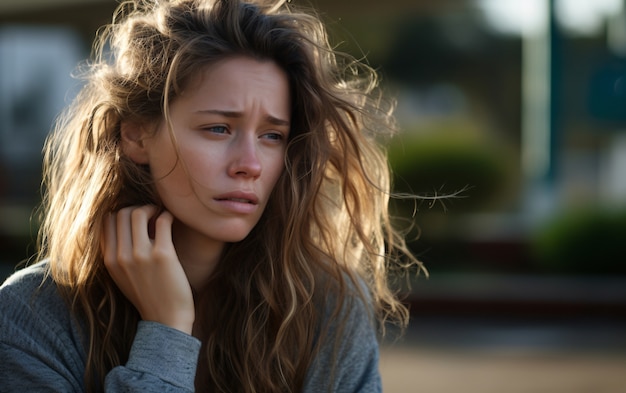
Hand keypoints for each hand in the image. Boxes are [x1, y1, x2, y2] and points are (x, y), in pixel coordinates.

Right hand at [102, 205, 194, 334]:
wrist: (167, 320)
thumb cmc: (148, 296)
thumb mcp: (123, 276)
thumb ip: (118, 253)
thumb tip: (124, 223)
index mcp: (109, 261)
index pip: (106, 222)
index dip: (122, 214)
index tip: (137, 219)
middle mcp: (121, 257)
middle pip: (121, 214)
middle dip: (138, 208)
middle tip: (152, 214)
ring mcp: (141, 256)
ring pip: (139, 213)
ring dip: (152, 209)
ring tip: (161, 216)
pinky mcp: (163, 255)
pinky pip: (163, 221)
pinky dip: (168, 216)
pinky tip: (171, 222)